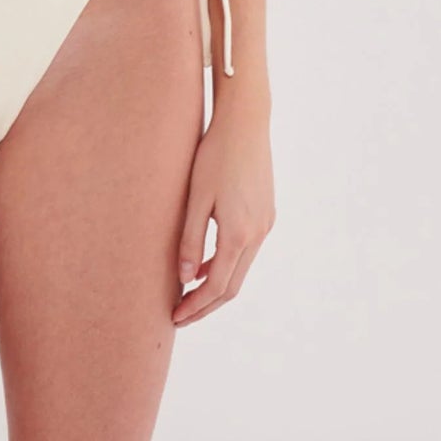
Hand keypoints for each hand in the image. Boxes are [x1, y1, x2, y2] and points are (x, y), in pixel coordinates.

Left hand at [173, 96, 273, 325]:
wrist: (245, 123)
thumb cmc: (214, 155)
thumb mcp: (195, 199)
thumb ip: (191, 240)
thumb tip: (186, 279)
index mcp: (239, 233)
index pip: (217, 286)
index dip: (196, 306)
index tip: (175, 317)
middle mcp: (258, 233)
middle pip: (232, 286)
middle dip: (206, 305)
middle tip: (180, 316)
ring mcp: (265, 224)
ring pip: (241, 269)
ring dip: (216, 286)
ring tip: (188, 296)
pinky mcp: (266, 214)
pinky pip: (245, 251)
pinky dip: (226, 265)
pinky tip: (204, 265)